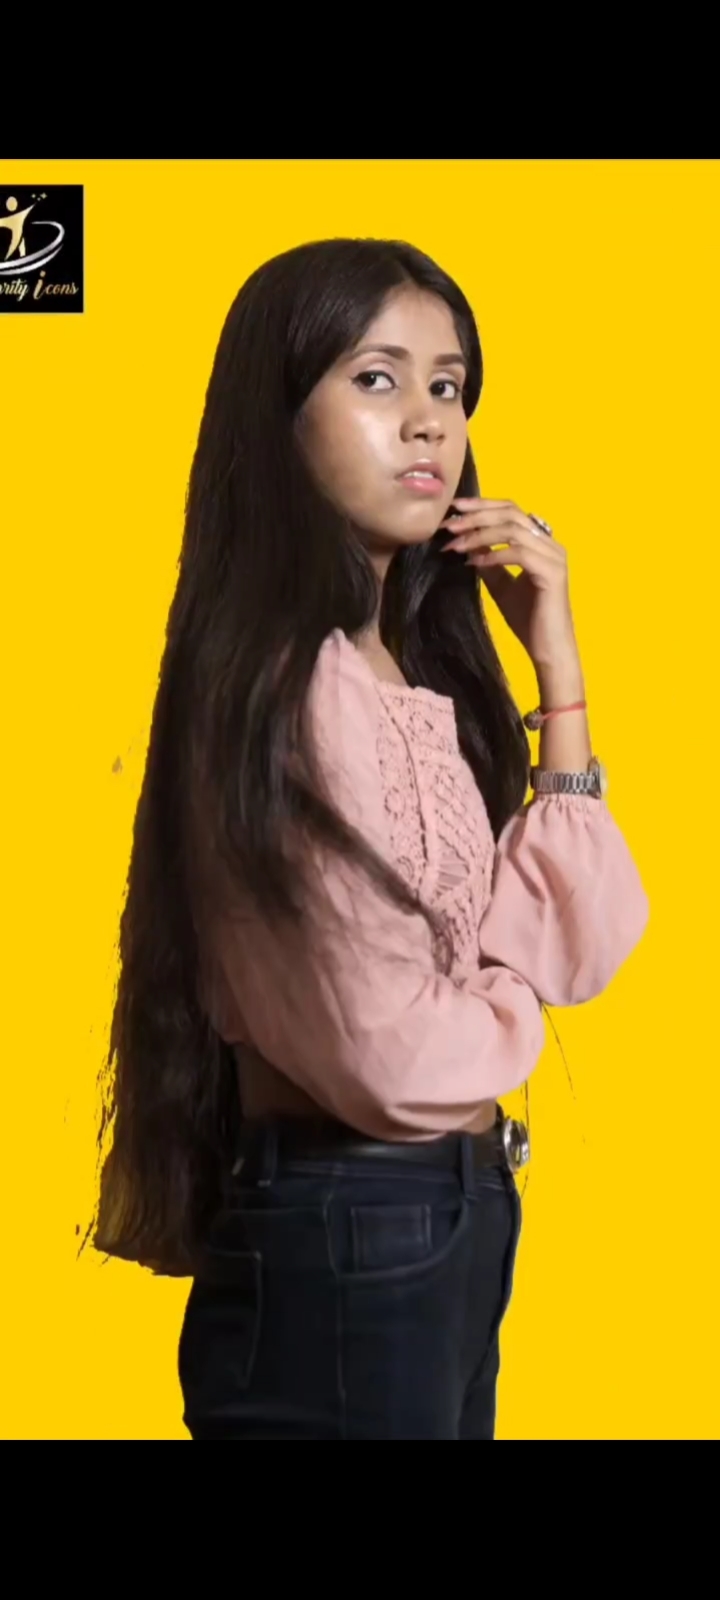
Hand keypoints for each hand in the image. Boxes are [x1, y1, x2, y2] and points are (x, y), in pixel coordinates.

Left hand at [440, 497, 578, 671]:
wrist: (547, 651)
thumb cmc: (528, 620)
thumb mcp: (501, 584)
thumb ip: (489, 560)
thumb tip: (468, 541)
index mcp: (542, 543)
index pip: (511, 510)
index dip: (482, 505)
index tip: (454, 509)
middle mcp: (551, 545)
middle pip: (512, 513)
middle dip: (476, 515)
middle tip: (449, 524)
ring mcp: (554, 557)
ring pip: (514, 530)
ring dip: (480, 534)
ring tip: (455, 544)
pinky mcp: (552, 574)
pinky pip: (519, 554)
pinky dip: (494, 554)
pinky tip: (473, 562)